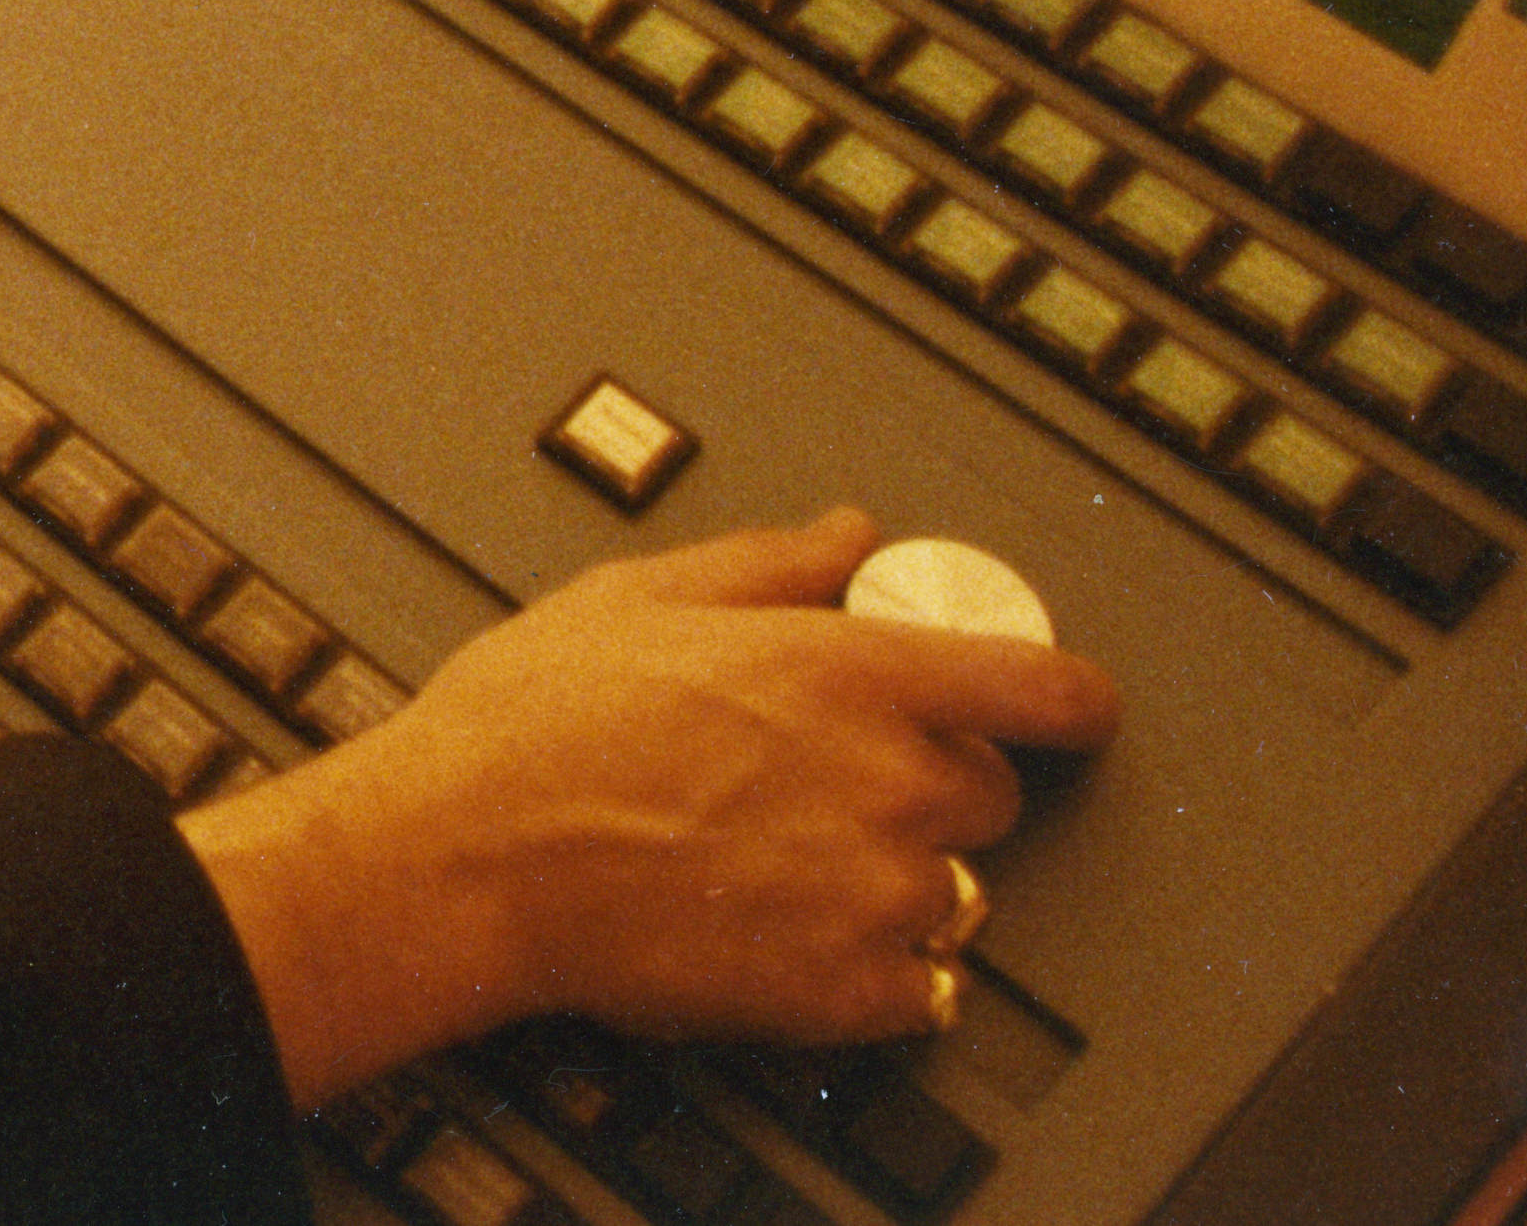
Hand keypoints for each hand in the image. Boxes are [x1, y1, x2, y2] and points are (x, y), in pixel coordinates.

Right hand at [182, 510, 1120, 1104]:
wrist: (462, 859)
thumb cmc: (528, 726)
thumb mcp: (634, 596)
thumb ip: (767, 565)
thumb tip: (848, 536)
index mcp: (849, 673)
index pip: (1043, 687)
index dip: (1064, 696)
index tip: (1058, 706)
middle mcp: (888, 782)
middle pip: (991, 794)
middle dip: (929, 784)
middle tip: (827, 784)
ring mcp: (876, 894)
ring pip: (954, 893)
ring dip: (896, 882)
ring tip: (786, 866)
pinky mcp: (847, 992)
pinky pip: (922, 991)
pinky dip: (875, 975)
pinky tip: (792, 937)